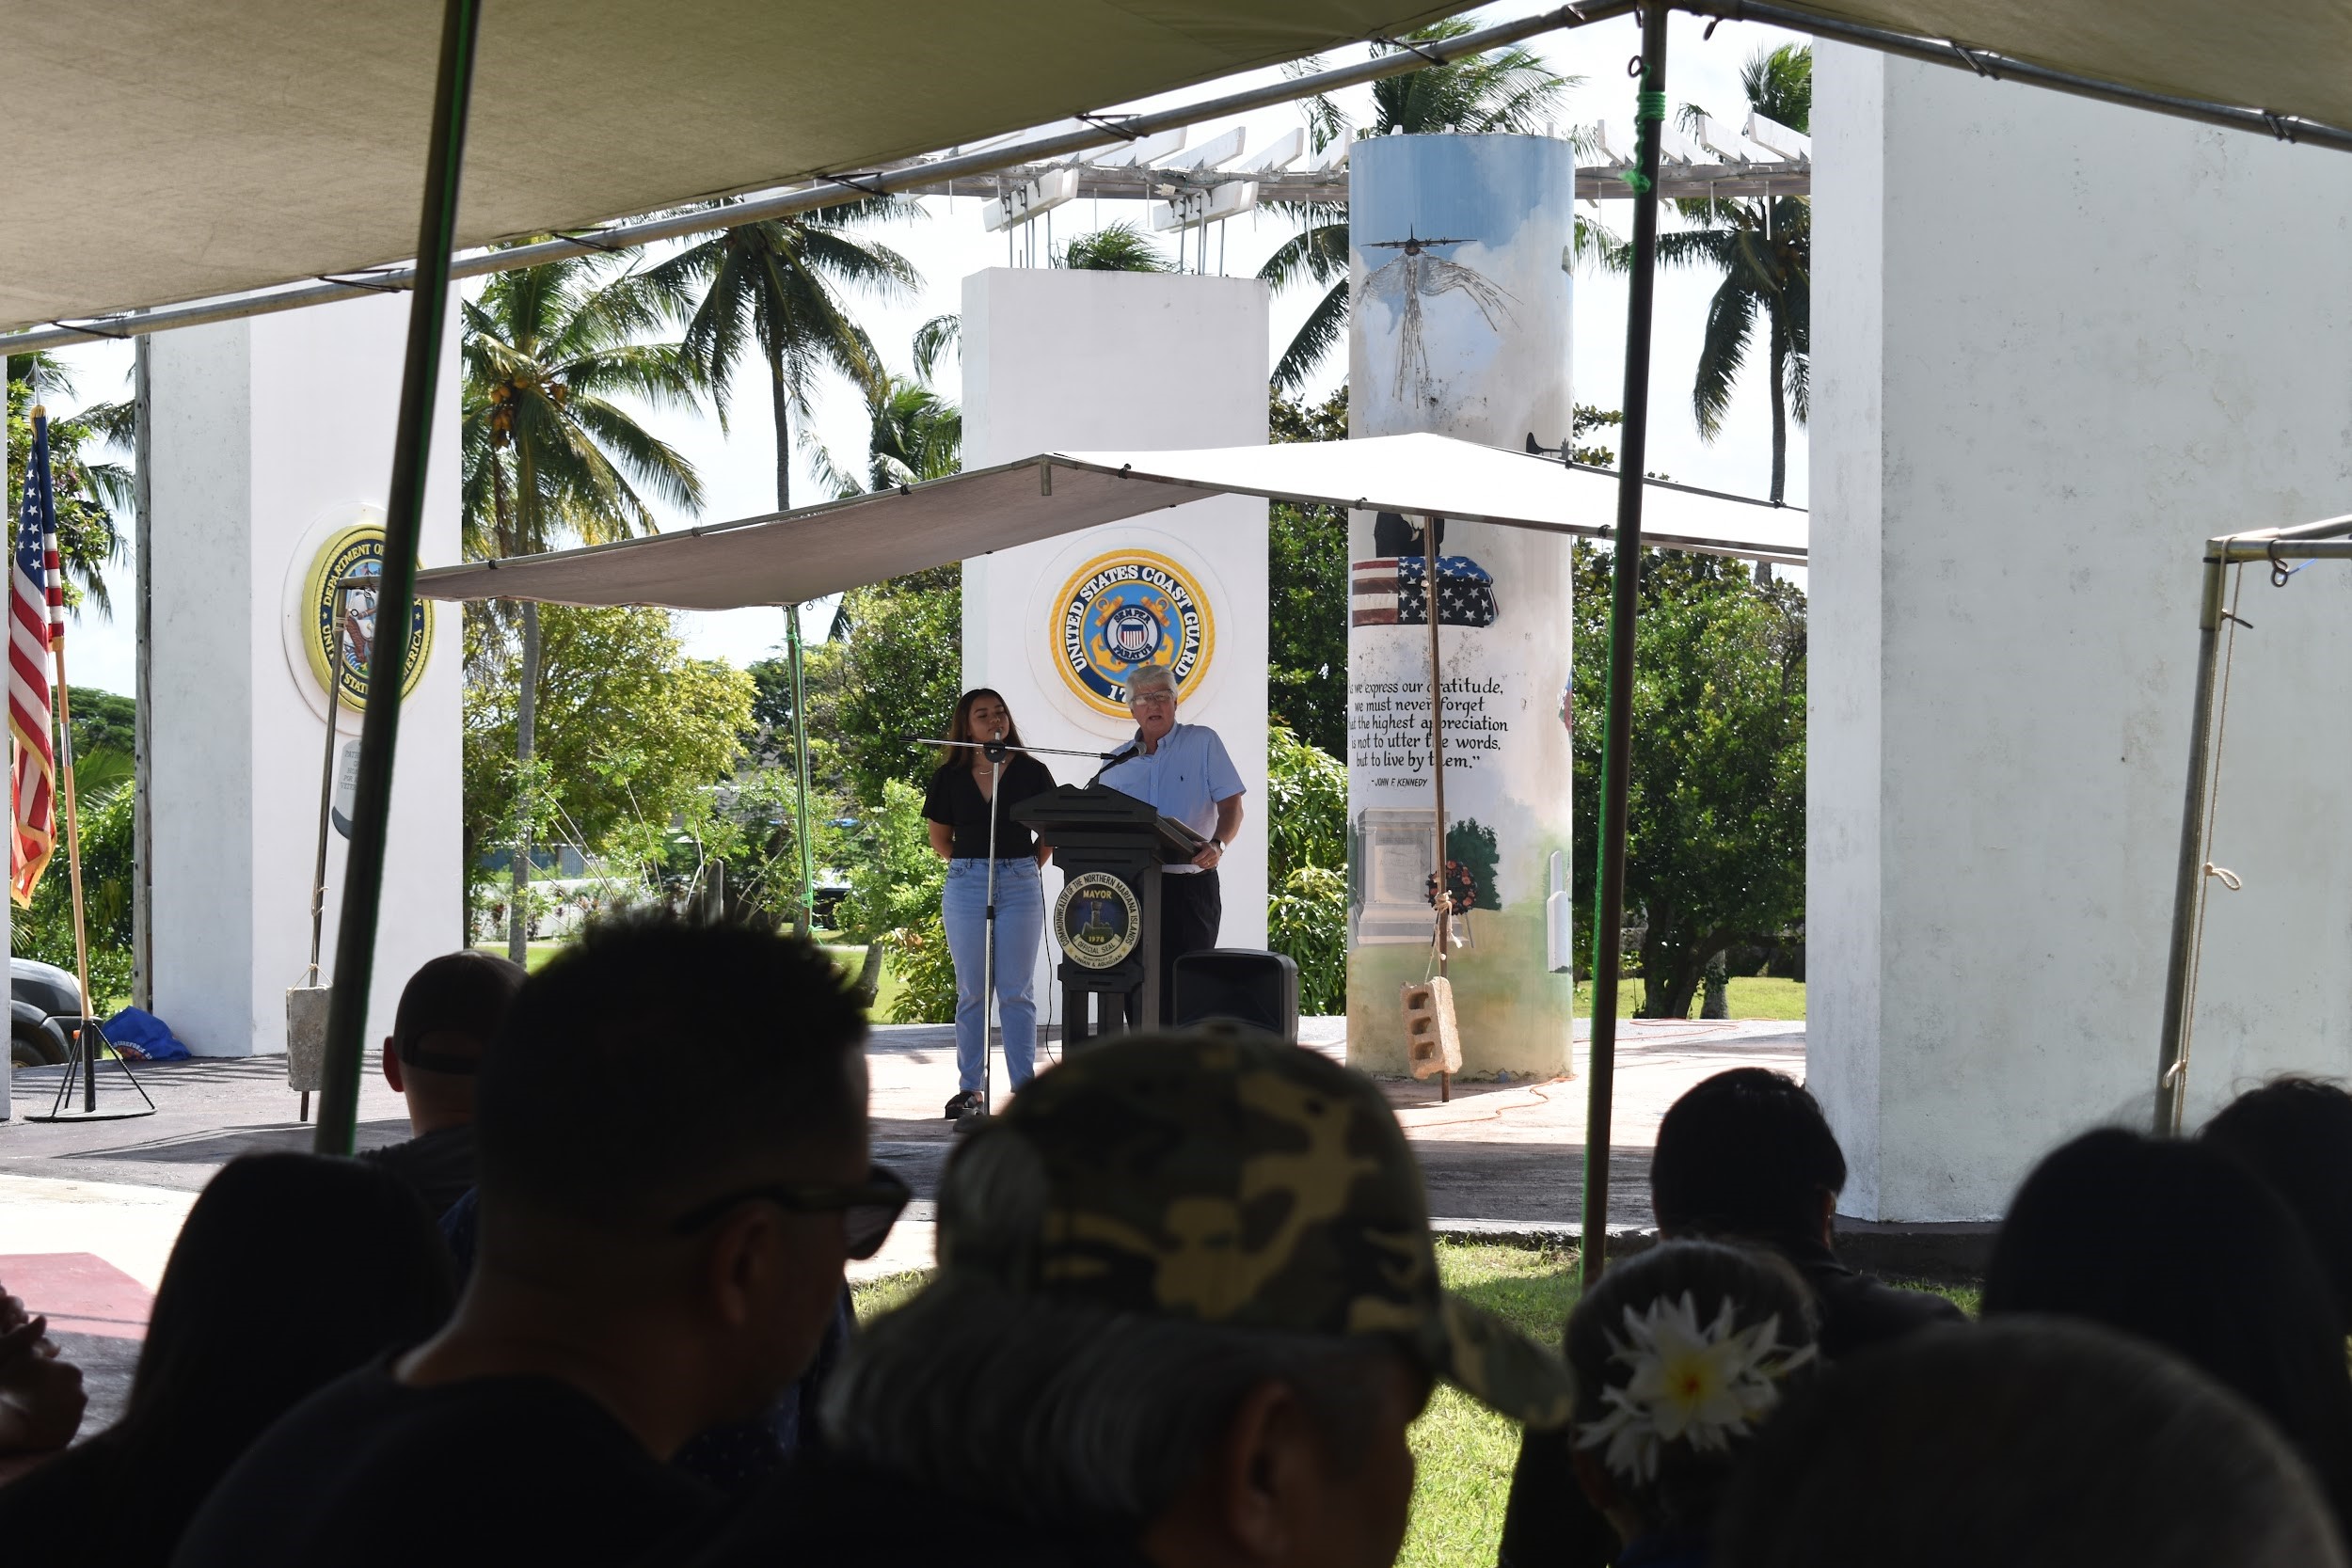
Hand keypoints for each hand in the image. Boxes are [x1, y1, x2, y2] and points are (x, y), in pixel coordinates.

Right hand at [0, 1313, 86, 1453]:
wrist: (2, 1419)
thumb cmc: (8, 1384)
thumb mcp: (19, 1356)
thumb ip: (33, 1339)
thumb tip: (43, 1319)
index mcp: (73, 1372)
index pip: (59, 1377)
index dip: (39, 1382)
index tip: (24, 1388)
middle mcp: (81, 1393)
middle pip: (63, 1395)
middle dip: (48, 1397)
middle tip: (24, 1403)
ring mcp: (76, 1417)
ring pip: (62, 1413)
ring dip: (50, 1413)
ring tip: (27, 1416)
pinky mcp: (68, 1437)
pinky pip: (60, 1432)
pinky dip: (49, 1431)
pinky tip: (32, 1430)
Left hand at [1191, 840, 1223, 868]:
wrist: (1217, 847)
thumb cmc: (1209, 846)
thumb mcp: (1204, 843)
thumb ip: (1198, 844)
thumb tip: (1194, 843)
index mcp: (1209, 849)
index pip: (1201, 856)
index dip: (1196, 859)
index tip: (1192, 860)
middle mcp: (1213, 854)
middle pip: (1203, 862)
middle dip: (1197, 863)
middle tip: (1193, 862)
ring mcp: (1215, 859)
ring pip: (1205, 865)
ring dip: (1200, 865)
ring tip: (1197, 863)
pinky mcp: (1216, 863)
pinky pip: (1208, 867)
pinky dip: (1204, 867)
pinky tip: (1201, 865)